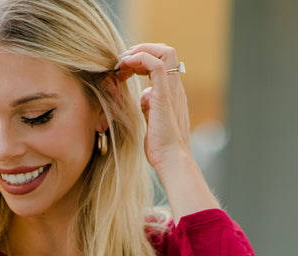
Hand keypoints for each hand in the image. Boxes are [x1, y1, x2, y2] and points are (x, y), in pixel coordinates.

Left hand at [114, 43, 191, 173]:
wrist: (172, 161)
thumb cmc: (162, 149)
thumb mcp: (152, 123)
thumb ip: (149, 108)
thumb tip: (144, 98)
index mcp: (173, 95)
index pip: (163, 64)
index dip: (143, 60)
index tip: (125, 69)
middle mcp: (175, 89)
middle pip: (166, 53)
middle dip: (142, 50)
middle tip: (122, 62)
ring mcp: (172, 91)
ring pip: (165, 52)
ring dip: (140, 51)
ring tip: (122, 62)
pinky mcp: (164, 96)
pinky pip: (156, 64)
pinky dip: (139, 58)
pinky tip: (125, 66)